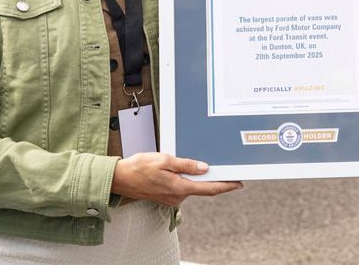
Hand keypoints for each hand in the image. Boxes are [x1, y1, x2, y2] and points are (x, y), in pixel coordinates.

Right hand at [111, 152, 241, 206]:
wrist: (120, 178)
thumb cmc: (139, 168)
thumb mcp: (165, 160)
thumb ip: (185, 164)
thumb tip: (203, 167)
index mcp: (179, 188)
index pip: (209, 189)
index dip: (226, 186)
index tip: (238, 183)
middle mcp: (177, 197)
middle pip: (202, 188)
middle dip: (213, 178)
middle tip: (225, 168)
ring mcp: (171, 198)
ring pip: (191, 186)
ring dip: (196, 177)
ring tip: (199, 163)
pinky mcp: (166, 196)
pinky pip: (181, 187)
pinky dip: (186, 179)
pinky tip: (184, 169)